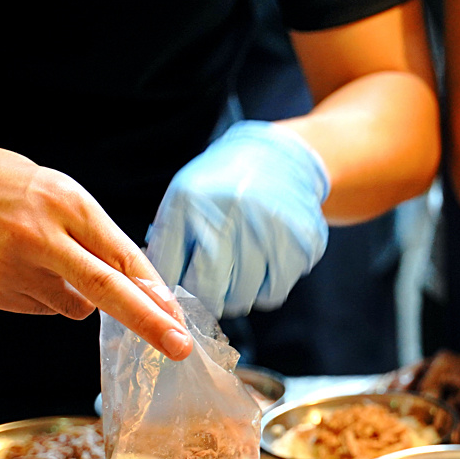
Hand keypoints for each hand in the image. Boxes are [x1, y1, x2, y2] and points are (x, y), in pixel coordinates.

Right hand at [0, 111, 191, 359]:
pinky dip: (41, 295)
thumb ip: (99, 239)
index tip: (179, 319)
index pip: (121, 256)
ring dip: (74, 294)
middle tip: (178, 347)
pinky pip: (40, 309)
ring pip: (73, 307)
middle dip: (148, 322)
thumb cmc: (7, 186)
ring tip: (40, 257)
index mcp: (65, 204)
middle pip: (104, 289)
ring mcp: (9, 269)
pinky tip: (16, 266)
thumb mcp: (61, 194)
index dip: (155, 292)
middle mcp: (38, 237)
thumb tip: (142, 290)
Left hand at [146, 121, 329, 317]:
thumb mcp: (184, 199)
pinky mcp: (300, 244)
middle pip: (207, 289)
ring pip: (242, 298)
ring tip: (237, 273)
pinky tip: (261, 269)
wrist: (280, 159)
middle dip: (204, 300)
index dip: (171, 290)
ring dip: (235, 295)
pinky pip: (273, 294)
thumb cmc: (223, 186)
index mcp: (191, 202)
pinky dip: (263, 291)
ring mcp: (269, 229)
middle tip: (208, 292)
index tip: (178, 293)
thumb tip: (159, 294)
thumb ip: (168, 243)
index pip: (169, 271)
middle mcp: (231, 213)